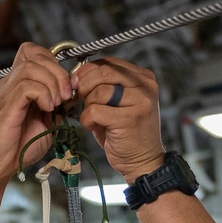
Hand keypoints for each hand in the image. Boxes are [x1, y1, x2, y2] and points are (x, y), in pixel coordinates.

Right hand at [0, 43, 72, 188]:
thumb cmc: (16, 148)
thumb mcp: (45, 123)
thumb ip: (56, 106)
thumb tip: (71, 93)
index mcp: (19, 85)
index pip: (34, 52)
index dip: (54, 62)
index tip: (67, 85)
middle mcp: (10, 84)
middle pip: (35, 54)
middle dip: (58, 71)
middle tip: (66, 95)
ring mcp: (6, 93)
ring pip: (31, 66)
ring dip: (52, 83)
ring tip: (56, 104)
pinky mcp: (6, 106)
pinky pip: (26, 85)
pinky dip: (43, 94)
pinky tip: (46, 109)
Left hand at [72, 58, 164, 180]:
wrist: (142, 161)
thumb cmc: (125, 133)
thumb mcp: (117, 103)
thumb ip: (103, 86)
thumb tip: (76, 75)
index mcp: (143, 77)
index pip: (108, 62)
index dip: (87, 71)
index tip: (78, 83)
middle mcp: (145, 85)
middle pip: (103, 72)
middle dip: (84, 86)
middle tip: (81, 100)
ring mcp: (140, 101)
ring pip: (98, 91)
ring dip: (87, 106)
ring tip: (92, 118)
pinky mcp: (130, 118)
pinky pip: (95, 110)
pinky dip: (87, 119)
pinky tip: (94, 126)